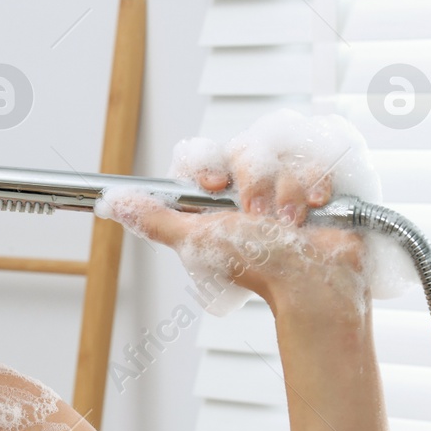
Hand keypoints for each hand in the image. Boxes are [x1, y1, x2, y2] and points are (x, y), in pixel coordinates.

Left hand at [105, 150, 368, 316]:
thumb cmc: (258, 265)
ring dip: (286, 192)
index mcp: (217, 192)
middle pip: (244, 147)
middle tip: (258, 217)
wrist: (313, 283)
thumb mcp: (197, 240)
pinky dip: (316, 185)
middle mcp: (250, 182)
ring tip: (289, 224)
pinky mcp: (319, 177)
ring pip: (280, 152)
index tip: (210, 186)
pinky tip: (316, 210)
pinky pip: (315, 155)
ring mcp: (287, 178)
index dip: (205, 163)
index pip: (202, 153)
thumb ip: (155, 219)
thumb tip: (110, 203)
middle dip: (253, 183)